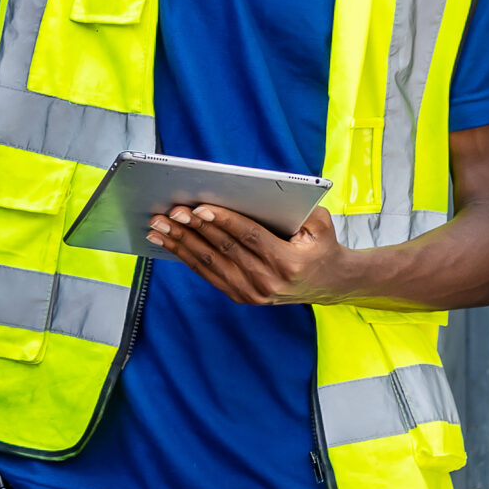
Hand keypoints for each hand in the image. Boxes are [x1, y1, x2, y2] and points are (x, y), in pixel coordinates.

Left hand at [147, 203, 357, 305]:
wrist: (329, 283)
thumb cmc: (321, 245)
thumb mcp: (321, 224)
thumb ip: (300, 209)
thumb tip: (264, 192)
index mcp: (287, 263)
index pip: (249, 237)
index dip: (224, 220)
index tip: (200, 207)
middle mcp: (267, 282)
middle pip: (223, 249)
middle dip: (194, 228)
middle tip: (171, 211)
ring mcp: (252, 293)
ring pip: (209, 262)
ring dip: (181, 242)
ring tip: (159, 225)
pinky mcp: (241, 296)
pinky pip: (207, 273)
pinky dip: (185, 255)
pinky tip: (168, 241)